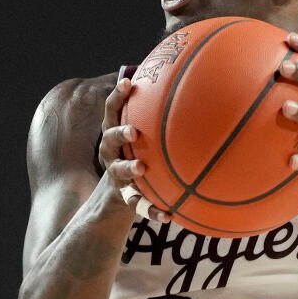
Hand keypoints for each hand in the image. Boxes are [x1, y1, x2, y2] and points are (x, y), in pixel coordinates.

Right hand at [97, 74, 169, 221]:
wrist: (120, 192)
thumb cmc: (137, 152)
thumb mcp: (142, 133)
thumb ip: (155, 114)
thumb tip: (187, 85)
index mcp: (114, 133)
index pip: (111, 110)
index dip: (117, 96)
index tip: (128, 82)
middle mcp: (110, 152)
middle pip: (109, 138)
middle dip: (120, 133)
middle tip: (133, 131)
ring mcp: (116, 175)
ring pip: (118, 171)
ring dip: (129, 168)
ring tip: (141, 168)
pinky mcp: (125, 196)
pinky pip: (138, 204)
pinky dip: (152, 210)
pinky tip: (169, 216)